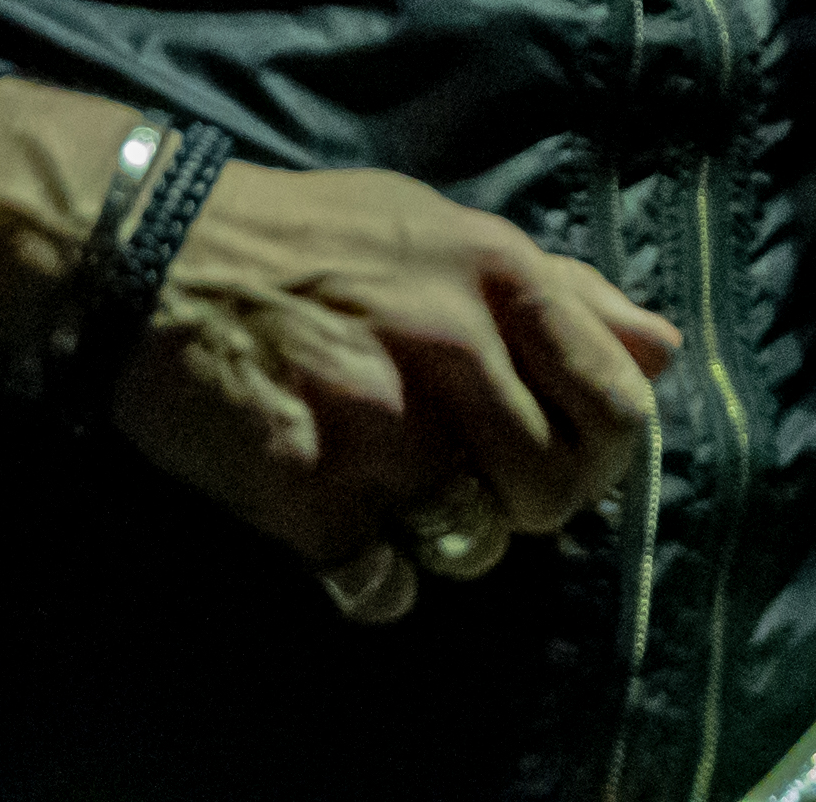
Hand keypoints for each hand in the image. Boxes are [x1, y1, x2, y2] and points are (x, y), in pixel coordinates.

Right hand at [0, 82, 677, 608]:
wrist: (153, 248)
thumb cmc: (313, 239)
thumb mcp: (448, 229)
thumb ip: (563, 291)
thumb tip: (661, 349)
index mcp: (495, 278)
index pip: (618, 404)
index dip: (606, 451)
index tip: (566, 454)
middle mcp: (447, 347)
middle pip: (551, 492)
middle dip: (523, 506)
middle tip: (474, 481)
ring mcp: (374, 423)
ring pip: (472, 544)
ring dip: (445, 539)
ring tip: (401, 497)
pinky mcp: (302, 487)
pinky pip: (380, 584)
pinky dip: (370, 580)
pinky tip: (344, 536)